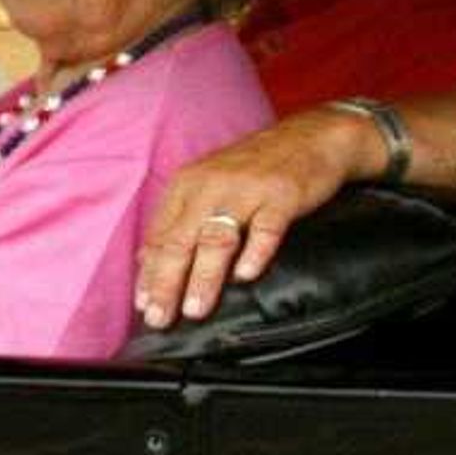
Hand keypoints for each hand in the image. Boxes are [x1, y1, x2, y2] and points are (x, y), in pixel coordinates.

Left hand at [136, 107, 372, 327]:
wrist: (312, 136)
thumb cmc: (255, 167)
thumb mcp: (207, 185)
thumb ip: (179, 220)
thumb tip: (146, 259)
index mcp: (187, 185)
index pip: (160, 236)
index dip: (150, 273)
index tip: (143, 306)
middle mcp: (210, 186)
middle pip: (181, 240)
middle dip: (167, 283)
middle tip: (160, 318)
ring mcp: (247, 190)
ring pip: (217, 237)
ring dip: (204, 276)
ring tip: (195, 309)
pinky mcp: (283, 194)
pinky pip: (267, 227)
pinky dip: (255, 252)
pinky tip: (245, 277)